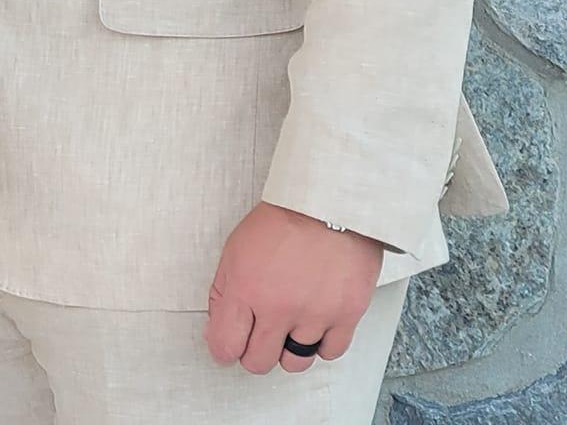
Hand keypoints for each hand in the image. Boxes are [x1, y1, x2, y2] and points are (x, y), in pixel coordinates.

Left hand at [203, 202, 381, 374]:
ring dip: (288, 350)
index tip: (229, 344)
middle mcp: (279, 307)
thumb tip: (219, 328)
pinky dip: (321, 344)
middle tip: (259, 336)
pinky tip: (314, 325)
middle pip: (259, 362)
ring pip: (295, 363)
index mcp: (246, 289)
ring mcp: (315, 314)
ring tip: (289, 328)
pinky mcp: (347, 314)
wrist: (329, 202)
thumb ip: (224, 292)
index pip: (225, 346)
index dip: (224, 349)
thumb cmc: (283, 219)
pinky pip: (330, 353)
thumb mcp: (236, 248)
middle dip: (254, 352)